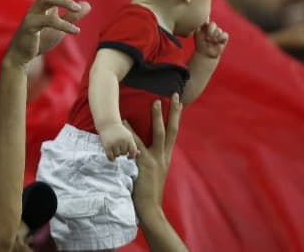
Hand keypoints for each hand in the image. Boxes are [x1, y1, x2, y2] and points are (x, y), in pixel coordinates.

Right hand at [4, 0, 90, 67]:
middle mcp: (39, 5)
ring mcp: (33, 14)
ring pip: (48, 0)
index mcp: (46, 4)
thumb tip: (87, 4)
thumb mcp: (61, 28)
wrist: (22, 55)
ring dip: (64, 2)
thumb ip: (73, 16)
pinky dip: (64, 25)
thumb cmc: (40, 39)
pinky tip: (76, 31)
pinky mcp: (30, 25)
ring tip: (77, 8)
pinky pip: (48, 21)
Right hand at [98, 121, 140, 160]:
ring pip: (117, 155)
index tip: (128, 157)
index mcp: (129, 139)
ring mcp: (114, 143)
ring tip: (114, 148)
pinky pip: (110, 157)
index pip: (133, 151)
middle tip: (118, 145)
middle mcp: (122, 141)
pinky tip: (111, 156)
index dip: (132, 156)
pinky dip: (111, 158)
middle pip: (124, 153)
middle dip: (121, 151)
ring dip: (116, 154)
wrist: (108, 124)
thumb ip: (133, 145)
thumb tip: (139, 154)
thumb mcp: (128, 136)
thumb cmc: (120, 131)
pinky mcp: (107, 146)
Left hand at [129, 96, 181, 218]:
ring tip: (155, 102)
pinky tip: (125, 122)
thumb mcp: (153, 172)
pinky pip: (137, 144)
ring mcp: (155, 159)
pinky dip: (131, 133)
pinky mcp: (145, 164)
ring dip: (157, 117)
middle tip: (174, 94)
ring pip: (159, 133)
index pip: (173, 132)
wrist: (149, 208)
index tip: (178, 102)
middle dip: (174, 111)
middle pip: (171, 129)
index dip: (175, 117)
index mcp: (166, 157)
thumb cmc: (147, 191)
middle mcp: (163, 155)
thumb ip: (150, 159)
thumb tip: (142, 148)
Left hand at [193, 21, 228, 58]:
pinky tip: (216, 41)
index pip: (207, 19)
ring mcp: (218, 33)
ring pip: (218, 30)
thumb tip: (202, 16)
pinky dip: (220, 37)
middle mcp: (213, 28)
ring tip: (211, 41)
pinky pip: (225, 34)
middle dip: (210, 30)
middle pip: (213, 24)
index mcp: (206, 26)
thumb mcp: (197, 33)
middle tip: (207, 38)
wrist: (204, 53)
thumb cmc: (199, 43)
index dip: (206, 21)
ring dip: (214, 36)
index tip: (204, 27)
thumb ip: (199, 24)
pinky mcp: (224, 38)